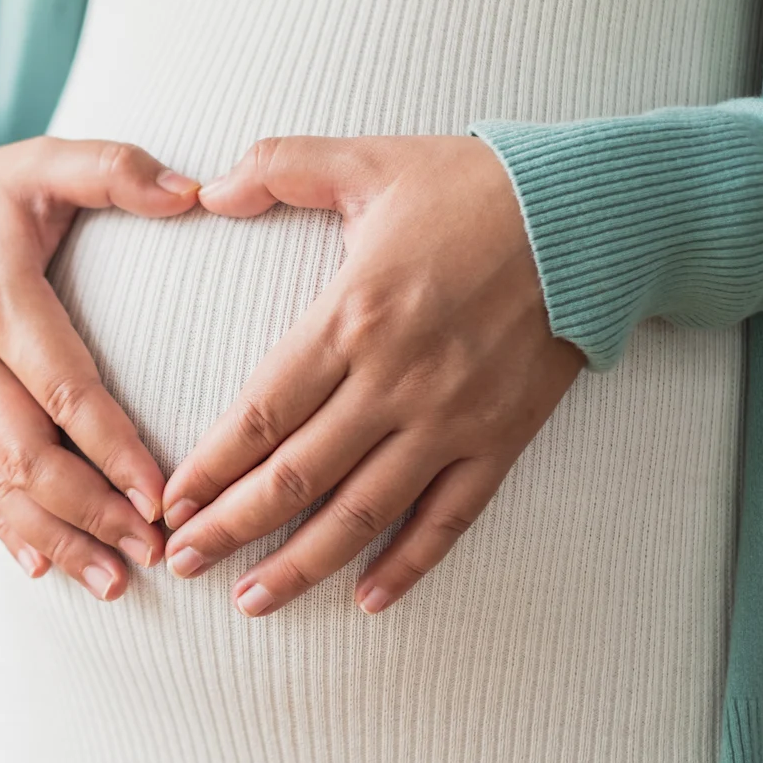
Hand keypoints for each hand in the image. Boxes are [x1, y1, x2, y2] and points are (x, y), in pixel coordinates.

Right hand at [0, 137, 199, 599]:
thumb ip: (117, 170)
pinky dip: (5, 529)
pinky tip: (46, 567)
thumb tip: (197, 192)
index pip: (61, 386)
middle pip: (24, 453)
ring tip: (113, 582)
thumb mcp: (47, 160)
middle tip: (153, 553)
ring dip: (54, 538)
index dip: (111, 447)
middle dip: (90, 512)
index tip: (162, 495)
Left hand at [160, 135, 584, 615]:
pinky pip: (450, 518)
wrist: (593, 215)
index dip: (211, 466)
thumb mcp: (366, 161)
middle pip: (297, 476)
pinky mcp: (501, 439)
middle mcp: (395, 380)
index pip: (262, 412)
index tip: (169, 502)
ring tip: (251, 599)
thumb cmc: (471, 185)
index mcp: (351, 316)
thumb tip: (205, 191)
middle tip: (180, 562)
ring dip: (302, 563)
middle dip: (230, 526)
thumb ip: (279, 168)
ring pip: (364, 512)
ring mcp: (451, 418)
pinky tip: (368, 601)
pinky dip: (409, 565)